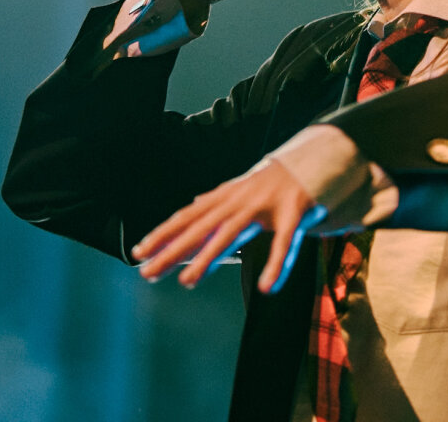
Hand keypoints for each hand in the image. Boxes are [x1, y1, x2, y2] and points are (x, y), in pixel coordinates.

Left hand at [131, 161, 326, 293]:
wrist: (309, 160)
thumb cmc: (270, 181)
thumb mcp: (239, 189)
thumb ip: (215, 201)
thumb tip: (190, 207)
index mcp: (225, 197)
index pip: (186, 217)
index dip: (162, 234)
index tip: (138, 252)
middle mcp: (238, 200)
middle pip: (199, 228)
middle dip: (172, 250)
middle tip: (148, 273)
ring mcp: (264, 206)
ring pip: (231, 234)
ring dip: (208, 259)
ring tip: (187, 282)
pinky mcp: (292, 215)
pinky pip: (284, 243)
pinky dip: (276, 265)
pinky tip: (268, 286)